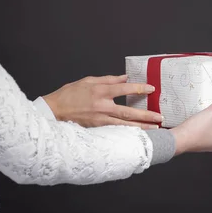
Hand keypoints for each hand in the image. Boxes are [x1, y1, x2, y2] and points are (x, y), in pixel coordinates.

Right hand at [43, 74, 162, 128]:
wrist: (51, 111)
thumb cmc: (69, 95)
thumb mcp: (88, 81)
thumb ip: (108, 79)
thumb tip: (125, 78)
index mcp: (100, 92)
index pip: (124, 89)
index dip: (139, 88)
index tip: (151, 89)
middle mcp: (101, 107)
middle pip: (128, 111)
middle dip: (146, 115)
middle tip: (160, 117)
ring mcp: (99, 120)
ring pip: (124, 124)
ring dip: (140, 127)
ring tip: (155, 128)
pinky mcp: (96, 129)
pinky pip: (115, 131)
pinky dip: (127, 132)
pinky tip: (137, 134)